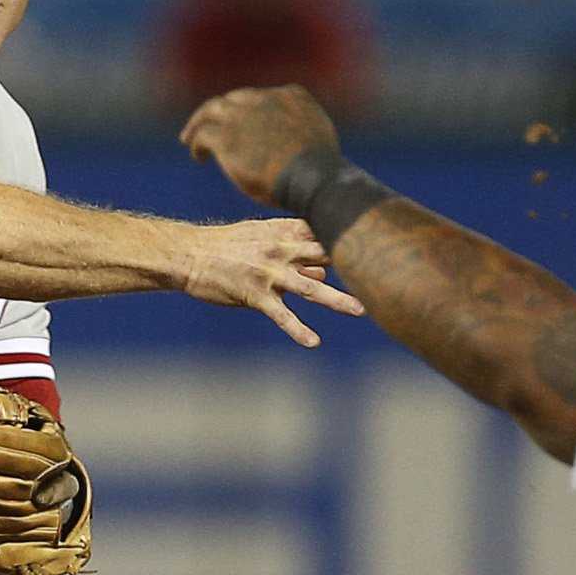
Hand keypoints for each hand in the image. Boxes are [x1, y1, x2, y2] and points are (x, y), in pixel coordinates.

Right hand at [173, 216, 362, 347]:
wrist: (190, 255)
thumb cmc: (226, 246)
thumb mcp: (260, 236)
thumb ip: (293, 250)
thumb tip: (323, 271)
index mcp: (283, 232)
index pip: (323, 233)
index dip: (349, 237)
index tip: (377, 241)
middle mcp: (280, 250)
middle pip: (325, 256)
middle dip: (353, 263)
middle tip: (385, 272)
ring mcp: (269, 273)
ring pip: (310, 288)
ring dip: (337, 299)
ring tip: (361, 310)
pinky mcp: (255, 295)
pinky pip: (281, 315)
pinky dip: (297, 329)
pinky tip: (313, 342)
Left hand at [179, 85, 343, 206]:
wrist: (312, 176)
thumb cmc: (321, 169)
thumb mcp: (322, 139)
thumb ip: (306, 133)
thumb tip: (299, 147)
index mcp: (292, 95)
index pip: (264, 96)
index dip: (250, 110)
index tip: (244, 123)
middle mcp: (264, 98)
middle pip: (235, 99)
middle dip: (222, 111)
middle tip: (210, 124)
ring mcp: (242, 116)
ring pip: (210, 110)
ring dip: (199, 122)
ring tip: (189, 137)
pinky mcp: (226, 137)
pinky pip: (203, 134)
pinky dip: (196, 142)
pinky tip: (197, 155)